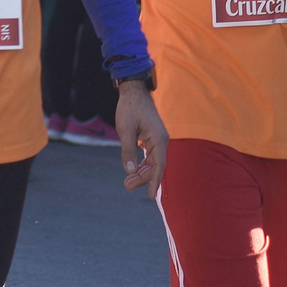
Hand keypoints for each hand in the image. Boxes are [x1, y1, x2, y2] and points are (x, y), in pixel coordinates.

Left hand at [113, 82, 166, 198]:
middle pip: (155, 166)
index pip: (159, 165)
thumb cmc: (130, 108)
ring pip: (152, 161)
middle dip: (143, 178)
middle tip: (127, 186)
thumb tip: (130, 171)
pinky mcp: (151, 137)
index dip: (154, 181)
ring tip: (128, 183)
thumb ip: (128, 150)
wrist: (133, 91)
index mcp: (159, 139)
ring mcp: (157, 139)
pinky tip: (134, 170)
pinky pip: (149, 155)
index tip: (149, 195)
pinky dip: (142, 163)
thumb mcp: (125, 129)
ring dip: (141, 172)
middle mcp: (161, 141)